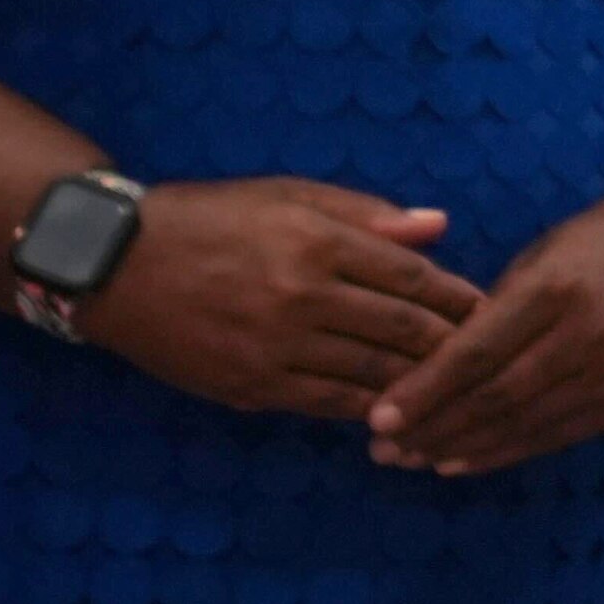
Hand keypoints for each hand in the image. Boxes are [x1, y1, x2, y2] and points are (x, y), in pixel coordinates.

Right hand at [81, 176, 481, 420]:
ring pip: (368, 371)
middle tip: (488, 356)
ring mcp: (274, 347)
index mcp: (318, 242)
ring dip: (417, 382)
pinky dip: (365, 405)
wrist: (114, 265)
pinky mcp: (248, 385)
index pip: (412, 277)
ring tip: (454, 389)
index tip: (489, 310)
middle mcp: (302, 296)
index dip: (457, 297)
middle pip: (400, 329)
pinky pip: (324, 401)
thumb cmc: (209, 218)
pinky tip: (393, 408)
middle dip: (450, 344)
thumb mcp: (287, 195)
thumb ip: (366, 213)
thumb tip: (439, 226)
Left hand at [366, 187, 603, 476]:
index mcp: (556, 289)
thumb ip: (497, 305)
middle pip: (493, 396)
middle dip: (431, 427)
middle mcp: (585, 336)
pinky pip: (554, 435)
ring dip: (459, 447)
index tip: (377, 417)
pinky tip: (463, 460)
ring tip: (412, 460)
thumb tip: (445, 358)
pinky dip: (504, 451)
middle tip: (382, 450)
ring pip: (520, 424)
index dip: (423, 390)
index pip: (475, 353)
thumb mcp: (545, 252)